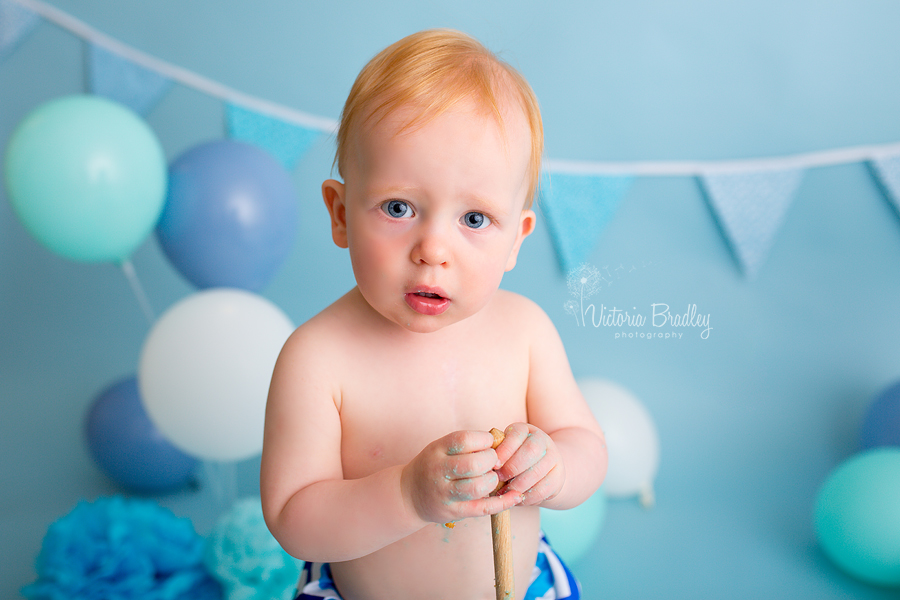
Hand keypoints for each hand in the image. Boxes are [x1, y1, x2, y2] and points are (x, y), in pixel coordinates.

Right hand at [401, 430, 523, 523]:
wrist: (409, 495)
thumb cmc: (434, 466)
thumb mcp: (441, 448)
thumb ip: (466, 445)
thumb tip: (501, 442)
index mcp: (437, 450)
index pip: (464, 440)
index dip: (484, 440)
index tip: (489, 443)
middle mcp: (439, 471)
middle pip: (473, 465)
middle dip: (492, 461)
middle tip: (493, 462)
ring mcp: (445, 494)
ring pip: (477, 487)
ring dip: (493, 480)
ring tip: (491, 477)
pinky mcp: (454, 512)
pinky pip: (482, 508)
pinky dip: (503, 503)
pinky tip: (516, 496)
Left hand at [493, 423, 564, 505]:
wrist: (542, 469)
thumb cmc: (512, 460)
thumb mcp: (504, 451)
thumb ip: (496, 454)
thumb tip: (484, 464)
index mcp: (525, 430)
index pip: (517, 435)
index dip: (504, 450)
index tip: (494, 465)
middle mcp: (542, 440)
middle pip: (530, 451)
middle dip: (512, 467)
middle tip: (499, 478)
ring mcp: (553, 457)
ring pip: (537, 471)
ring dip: (518, 485)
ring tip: (505, 492)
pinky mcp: (558, 476)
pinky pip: (544, 488)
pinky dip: (528, 496)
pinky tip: (517, 498)